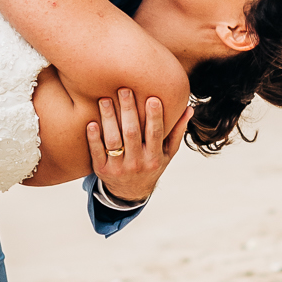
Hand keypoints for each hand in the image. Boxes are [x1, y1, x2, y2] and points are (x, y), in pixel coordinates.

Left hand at [86, 88, 191, 204]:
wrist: (130, 192)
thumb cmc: (151, 165)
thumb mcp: (167, 153)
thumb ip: (177, 131)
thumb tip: (189, 109)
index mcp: (154, 158)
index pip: (155, 134)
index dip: (154, 116)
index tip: (152, 97)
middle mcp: (137, 163)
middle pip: (132, 134)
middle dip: (128, 110)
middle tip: (124, 89)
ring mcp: (118, 167)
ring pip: (113, 140)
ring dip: (109, 119)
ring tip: (105, 99)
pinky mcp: (102, 170)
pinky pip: (97, 152)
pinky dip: (93, 137)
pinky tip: (91, 122)